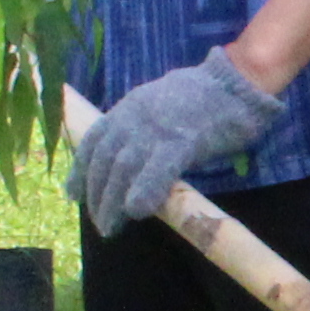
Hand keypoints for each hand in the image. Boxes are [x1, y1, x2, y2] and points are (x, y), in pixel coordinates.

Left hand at [71, 55, 288, 234]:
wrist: (236, 82)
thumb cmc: (205, 96)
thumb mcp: (159, 102)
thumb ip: (142, 126)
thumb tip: (131, 157)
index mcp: (128, 107)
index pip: (93, 141)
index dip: (80, 171)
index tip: (73, 194)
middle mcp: (133, 118)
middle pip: (104, 162)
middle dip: (96, 195)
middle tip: (99, 222)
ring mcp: (156, 130)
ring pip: (122, 170)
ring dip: (112, 203)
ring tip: (110, 227)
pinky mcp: (181, 142)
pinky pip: (156, 172)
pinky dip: (143, 193)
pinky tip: (137, 213)